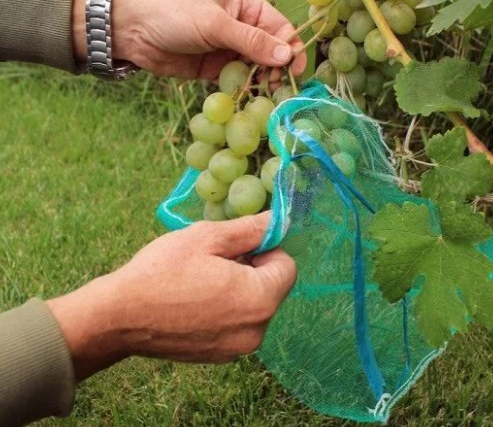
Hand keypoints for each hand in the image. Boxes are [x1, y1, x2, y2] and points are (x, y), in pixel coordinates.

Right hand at [46, 213, 295, 380]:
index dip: (266, 249)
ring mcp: (239, 348)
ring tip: (202, 280)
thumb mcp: (208, 238)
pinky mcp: (221, 357)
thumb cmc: (162, 272)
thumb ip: (251, 229)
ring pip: (255, 306)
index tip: (237, 247)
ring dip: (239, 289)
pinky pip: (238, 324)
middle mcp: (257, 331)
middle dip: (253, 269)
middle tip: (215, 260)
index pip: (288, 266)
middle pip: (273, 288)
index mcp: (260, 300)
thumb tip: (279, 220)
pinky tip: (195, 301)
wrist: (119, 317)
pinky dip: (226, 310)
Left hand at [73, 0, 306, 79]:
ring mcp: (229, 49)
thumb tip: (288, 55)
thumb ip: (252, 41)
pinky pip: (238, 81)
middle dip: (278, 69)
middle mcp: (241, 26)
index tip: (296, 71)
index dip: (291, 49)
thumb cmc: (174, 13)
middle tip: (278, 89)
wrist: (131, 30)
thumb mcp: (215, 24)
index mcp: (246, 5)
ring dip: (262, 83)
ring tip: (264, 97)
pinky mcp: (216, 69)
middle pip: (271, 51)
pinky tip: (247, 100)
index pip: (280, 28)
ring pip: (256, 69)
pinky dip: (244, 91)